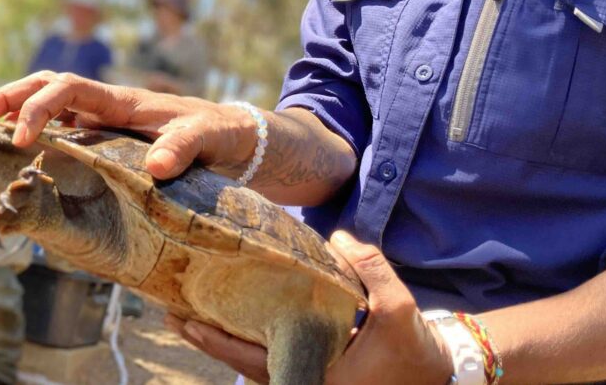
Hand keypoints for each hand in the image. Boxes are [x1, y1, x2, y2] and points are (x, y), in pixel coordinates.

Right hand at [0, 71, 256, 178]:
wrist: (236, 139)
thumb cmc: (222, 134)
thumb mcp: (209, 138)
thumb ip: (184, 148)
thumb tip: (156, 169)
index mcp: (121, 101)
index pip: (68, 88)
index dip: (39, 107)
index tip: (20, 138)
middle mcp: (105, 106)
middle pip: (47, 85)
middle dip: (9, 97)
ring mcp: (103, 121)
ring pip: (48, 105)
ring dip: (14, 113)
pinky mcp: (104, 140)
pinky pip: (60, 131)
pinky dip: (33, 136)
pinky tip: (16, 158)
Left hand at [164, 231, 453, 384]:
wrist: (435, 377)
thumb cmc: (412, 351)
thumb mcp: (398, 307)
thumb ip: (369, 267)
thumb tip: (337, 235)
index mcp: (311, 374)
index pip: (249, 357)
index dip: (214, 339)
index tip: (184, 319)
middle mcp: (299, 382)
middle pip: (238, 360)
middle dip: (204, 335)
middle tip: (169, 309)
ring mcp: (302, 381)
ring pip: (248, 361)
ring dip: (219, 337)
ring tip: (186, 311)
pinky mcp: (309, 375)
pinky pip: (266, 358)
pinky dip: (243, 339)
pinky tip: (227, 316)